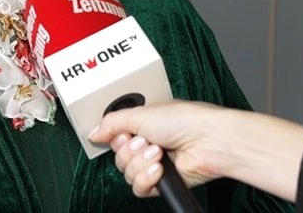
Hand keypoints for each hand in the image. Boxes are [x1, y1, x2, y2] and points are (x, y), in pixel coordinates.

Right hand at [89, 102, 302, 201]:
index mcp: (144, 125)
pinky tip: (159, 168)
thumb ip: (111, 123)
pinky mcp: (162, 182)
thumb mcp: (140, 113)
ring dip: (140, 163)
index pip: (115, 137)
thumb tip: (93, 132)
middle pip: (119, 157)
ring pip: (127, 174)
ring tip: (158, 153)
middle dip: (130, 151)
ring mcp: (155, 164)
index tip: (126, 133)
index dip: (117, 138)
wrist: (209, 141)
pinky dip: (146, 178)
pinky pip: (139, 188)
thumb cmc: (186, 120)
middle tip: (145, 142)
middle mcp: (149, 144)